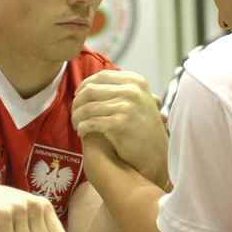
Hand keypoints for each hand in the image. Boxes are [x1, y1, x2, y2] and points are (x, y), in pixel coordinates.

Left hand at [73, 70, 168, 187]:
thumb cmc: (144, 129)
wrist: (156, 154)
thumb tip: (88, 85)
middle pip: (90, 90)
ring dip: (77, 117)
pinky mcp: (119, 124)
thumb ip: (120, 89)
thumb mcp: (139, 101)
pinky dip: (82, 128)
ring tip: (77, 125)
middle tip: (75, 114)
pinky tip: (82, 133)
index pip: (101, 76)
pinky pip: (90, 123)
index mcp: (136, 81)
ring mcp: (126, 107)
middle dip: (77, 103)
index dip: (84, 86)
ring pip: (87, 107)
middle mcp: (132, 91)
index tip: (78, 96)